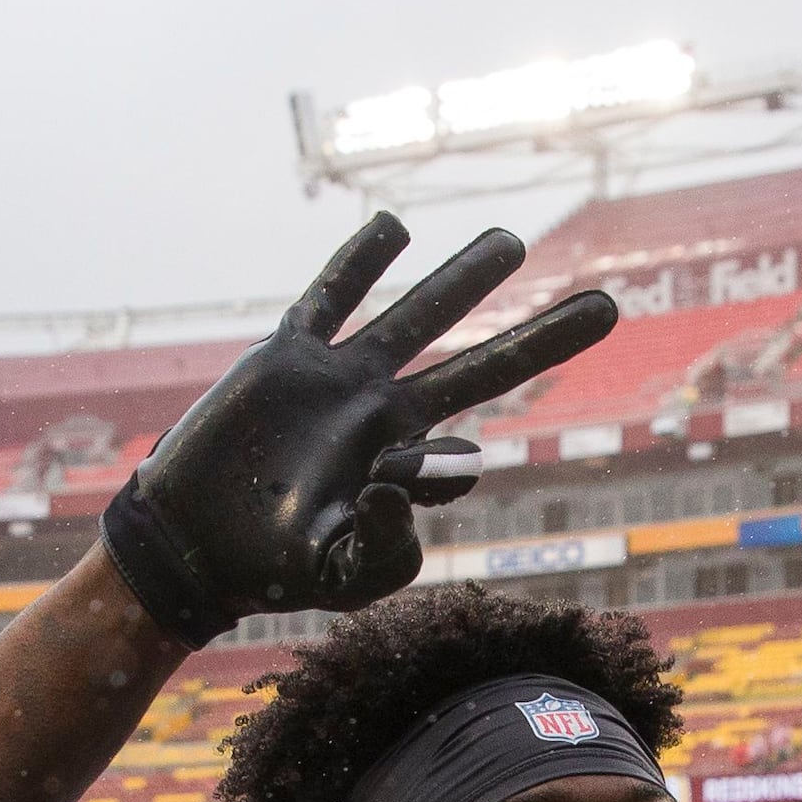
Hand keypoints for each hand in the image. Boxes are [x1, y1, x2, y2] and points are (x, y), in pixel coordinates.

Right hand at [94, 215, 619, 645]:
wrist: (191, 540)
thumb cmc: (268, 568)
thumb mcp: (336, 576)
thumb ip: (385, 548)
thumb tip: (410, 481)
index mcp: (403, 470)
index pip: (455, 457)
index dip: (444, 471)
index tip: (396, 486)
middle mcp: (384, 416)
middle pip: (481, 367)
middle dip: (543, 337)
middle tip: (610, 306)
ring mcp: (339, 380)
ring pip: (419, 316)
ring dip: (467, 278)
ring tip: (514, 243)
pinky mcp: (288, 356)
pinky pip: (331, 298)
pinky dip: (360, 262)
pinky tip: (395, 226)